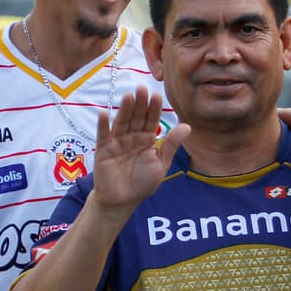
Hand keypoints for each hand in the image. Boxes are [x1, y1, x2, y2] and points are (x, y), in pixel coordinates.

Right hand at [91, 87, 188, 214]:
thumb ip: (170, 145)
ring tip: (128, 96)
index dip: (153, 109)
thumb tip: (187, 126)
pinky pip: (103, 137)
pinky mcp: (103, 151)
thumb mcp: (160, 164)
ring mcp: (116, 143)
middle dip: (140, 104)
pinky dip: (103, 126)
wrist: (123, 201)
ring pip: (121, 123)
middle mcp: (132, 138)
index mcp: (147, 140)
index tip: (157, 95)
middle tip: (142, 89)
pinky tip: (104, 113)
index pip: (151, 121)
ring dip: (124, 110)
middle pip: (136, 118)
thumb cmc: (142, 183)